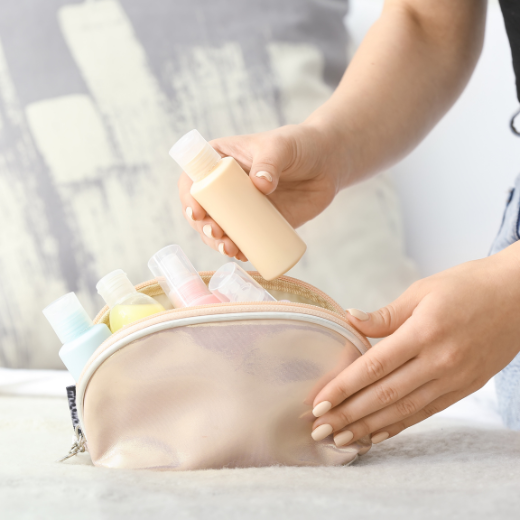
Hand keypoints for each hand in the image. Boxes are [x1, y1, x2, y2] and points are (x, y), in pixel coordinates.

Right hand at [178, 124, 344, 259]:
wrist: (327, 164)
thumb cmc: (300, 145)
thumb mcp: (281, 146)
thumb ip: (270, 161)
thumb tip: (259, 185)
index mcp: (220, 161)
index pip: (193, 179)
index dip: (189, 198)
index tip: (198, 213)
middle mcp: (226, 186)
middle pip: (203, 211)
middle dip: (203, 228)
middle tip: (217, 234)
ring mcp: (241, 207)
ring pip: (220, 229)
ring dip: (217, 244)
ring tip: (230, 249)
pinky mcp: (259, 223)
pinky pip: (243, 240)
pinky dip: (239, 251)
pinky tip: (241, 256)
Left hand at [310, 243, 519, 445]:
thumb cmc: (467, 286)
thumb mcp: (422, 291)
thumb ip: (385, 315)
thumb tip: (350, 320)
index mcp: (424, 331)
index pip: (374, 366)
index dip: (344, 387)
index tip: (319, 402)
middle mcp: (439, 360)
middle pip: (385, 395)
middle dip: (349, 415)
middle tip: (319, 428)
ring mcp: (454, 378)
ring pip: (404, 410)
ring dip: (369, 427)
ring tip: (341, 439)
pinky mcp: (464, 388)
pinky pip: (426, 413)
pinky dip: (399, 426)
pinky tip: (377, 436)